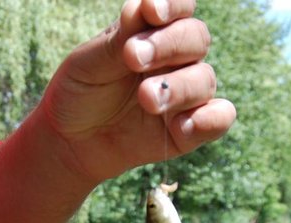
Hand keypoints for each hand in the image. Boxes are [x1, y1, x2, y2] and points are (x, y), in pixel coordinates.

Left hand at [39, 0, 236, 184]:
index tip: (151, 10)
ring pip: (204, 79)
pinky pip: (219, 118)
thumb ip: (118, 40)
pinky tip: (181, 125)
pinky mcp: (189, 129)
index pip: (177, 9)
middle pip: (196, 38)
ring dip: (177, 87)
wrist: (70, 140)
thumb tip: (142, 7)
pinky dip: (208, 120)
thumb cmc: (81, 93)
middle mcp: (174, 59)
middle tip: (133, 58)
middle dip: (168, 45)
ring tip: (146, 98)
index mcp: (151, 33)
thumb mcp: (89, 64)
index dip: (172, 4)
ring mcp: (184, 94)